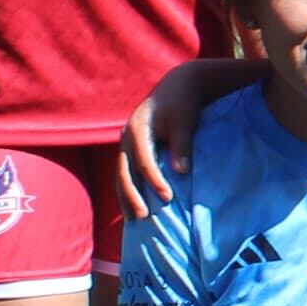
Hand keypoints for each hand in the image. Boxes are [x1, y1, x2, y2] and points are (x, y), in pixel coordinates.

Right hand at [121, 58, 256, 215]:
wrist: (176, 86)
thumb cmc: (183, 104)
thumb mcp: (184, 122)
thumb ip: (182, 145)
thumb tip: (181, 172)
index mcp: (138, 128)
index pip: (144, 160)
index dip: (155, 180)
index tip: (167, 198)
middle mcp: (126, 136)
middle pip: (124, 170)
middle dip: (132, 194)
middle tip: (143, 215)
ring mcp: (126, 143)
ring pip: (121, 174)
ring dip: (126, 196)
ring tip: (133, 218)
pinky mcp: (130, 148)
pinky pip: (126, 172)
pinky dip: (128, 189)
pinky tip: (132, 207)